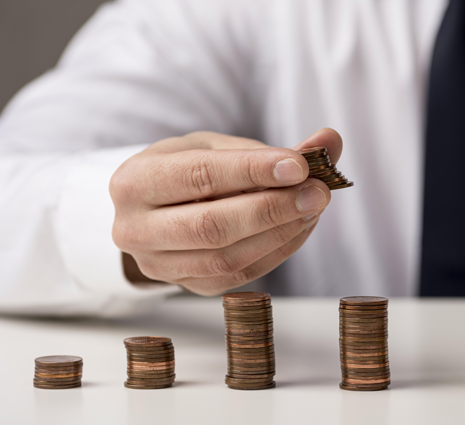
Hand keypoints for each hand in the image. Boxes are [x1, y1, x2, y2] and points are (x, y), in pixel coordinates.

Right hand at [110, 128, 341, 294]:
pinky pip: (240, 275)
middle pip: (212, 226)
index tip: (299, 165)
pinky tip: (300, 227)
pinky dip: (278, 251)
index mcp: (134, 181)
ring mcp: (159, 266)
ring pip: (227, 258)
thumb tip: (330, 140)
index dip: (252, 171)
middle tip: (318, 192)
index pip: (199, 176)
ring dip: (281, 232)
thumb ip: (270, 148)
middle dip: (273, 209)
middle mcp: (136, 229)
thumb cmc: (187, 171)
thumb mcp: (217, 147)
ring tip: (313, 207)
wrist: (156, 210)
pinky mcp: (189, 286)